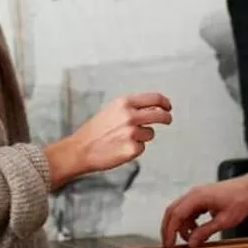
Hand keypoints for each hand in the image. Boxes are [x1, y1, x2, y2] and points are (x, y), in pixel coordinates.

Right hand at [45, 93, 171, 187]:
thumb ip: (132, 107)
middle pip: (160, 114)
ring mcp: (132, 132)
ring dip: (143, 137)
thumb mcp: (112, 110)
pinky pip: (142, 148)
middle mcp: (129, 115)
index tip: (168, 106)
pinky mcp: (132, 149)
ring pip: (150, 133)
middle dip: (166, 117)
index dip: (164, 102)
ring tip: (124, 139)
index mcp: (124, 102)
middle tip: (167, 120)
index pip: (154, 98)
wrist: (80, 149)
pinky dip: (134, 149)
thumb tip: (154, 107)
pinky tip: (120, 148)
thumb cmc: (95, 130)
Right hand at [160, 167, 247, 247]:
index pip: (176, 214)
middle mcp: (193, 194)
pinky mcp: (200, 198)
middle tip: (169, 245)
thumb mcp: (224, 220)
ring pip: (179, 212)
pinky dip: (188, 222)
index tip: (168, 245)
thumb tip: (191, 243)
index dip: (170, 231)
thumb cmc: (240, 200)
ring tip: (190, 240)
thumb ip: (206, 231)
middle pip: (172, 211)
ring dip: (181, 226)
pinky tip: (196, 231)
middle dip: (169, 229)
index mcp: (197, 197)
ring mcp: (196, 195)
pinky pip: (188, 211)